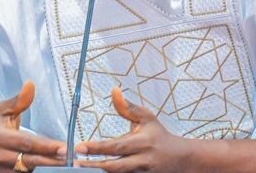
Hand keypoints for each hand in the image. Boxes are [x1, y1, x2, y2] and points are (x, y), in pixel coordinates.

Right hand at [0, 81, 65, 172]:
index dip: (47, 146)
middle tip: (71, 159)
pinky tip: (53, 170)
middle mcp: (1, 155)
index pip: (28, 143)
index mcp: (0, 137)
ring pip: (27, 171)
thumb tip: (31, 85)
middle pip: (31, 161)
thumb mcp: (1, 110)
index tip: (65, 147)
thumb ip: (18, 100)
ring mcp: (1, 170)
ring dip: (48, 169)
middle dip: (53, 161)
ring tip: (68, 166)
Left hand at [75, 87, 191, 172]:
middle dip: (93, 165)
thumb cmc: (159, 136)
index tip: (80, 147)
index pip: (116, 146)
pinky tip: (94, 172)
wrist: (181, 159)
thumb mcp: (146, 118)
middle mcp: (142, 160)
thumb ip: (127, 107)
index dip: (97, 147)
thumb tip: (114, 90)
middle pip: (115, 166)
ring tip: (80, 168)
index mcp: (142, 142)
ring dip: (99, 172)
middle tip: (75, 162)